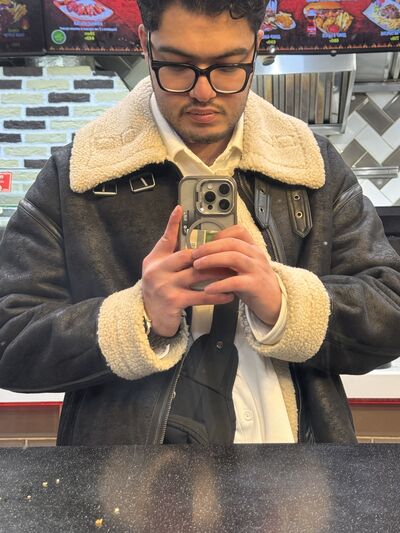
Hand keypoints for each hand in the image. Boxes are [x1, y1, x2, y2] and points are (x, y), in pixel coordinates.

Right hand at [141, 206, 234, 336]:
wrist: (150, 317)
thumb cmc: (159, 289)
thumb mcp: (158, 267)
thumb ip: (169, 248)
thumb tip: (177, 224)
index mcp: (155, 260)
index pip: (166, 239)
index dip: (173, 224)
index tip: (179, 209)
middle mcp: (157, 271)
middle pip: (188, 256)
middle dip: (210, 255)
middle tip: (228, 254)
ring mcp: (165, 286)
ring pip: (197, 275)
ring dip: (218, 274)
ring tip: (233, 273)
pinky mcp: (174, 302)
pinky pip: (200, 296)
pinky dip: (216, 295)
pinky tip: (228, 294)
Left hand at [191, 224, 281, 326]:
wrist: (275, 303)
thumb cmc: (254, 284)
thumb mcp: (242, 268)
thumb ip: (227, 260)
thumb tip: (203, 254)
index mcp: (252, 249)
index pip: (238, 232)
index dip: (219, 234)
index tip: (204, 242)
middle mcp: (256, 256)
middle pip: (231, 243)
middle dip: (209, 247)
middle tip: (194, 254)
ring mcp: (257, 269)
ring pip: (234, 257)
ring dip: (212, 260)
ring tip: (197, 266)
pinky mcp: (255, 285)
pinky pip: (236, 282)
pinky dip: (220, 284)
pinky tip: (208, 288)